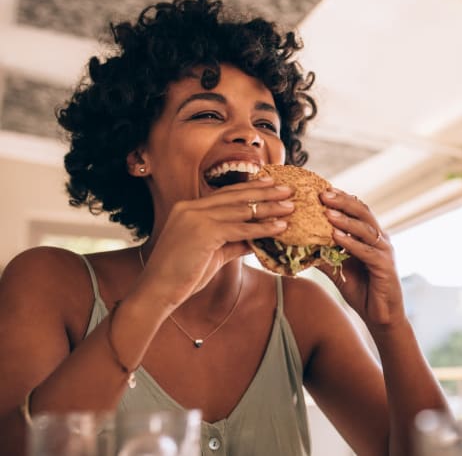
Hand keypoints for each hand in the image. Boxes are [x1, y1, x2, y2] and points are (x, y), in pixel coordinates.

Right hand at [138, 178, 293, 310]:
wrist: (157, 291)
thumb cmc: (182, 275)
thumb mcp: (212, 253)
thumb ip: (233, 242)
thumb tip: (256, 239)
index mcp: (189, 208)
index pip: (225, 194)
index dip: (249, 188)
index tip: (270, 184)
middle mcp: (191, 207)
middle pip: (236, 196)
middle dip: (264, 191)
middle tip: (287, 189)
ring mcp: (196, 217)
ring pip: (241, 210)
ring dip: (269, 208)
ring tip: (290, 206)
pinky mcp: (203, 231)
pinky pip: (240, 228)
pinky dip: (262, 228)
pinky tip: (280, 227)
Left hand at [319, 189, 404, 327]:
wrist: (380, 315)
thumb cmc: (360, 288)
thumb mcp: (337, 268)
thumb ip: (323, 254)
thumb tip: (299, 244)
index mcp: (369, 235)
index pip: (356, 210)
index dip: (341, 198)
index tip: (321, 189)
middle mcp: (379, 239)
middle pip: (363, 212)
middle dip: (343, 202)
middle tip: (323, 193)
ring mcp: (384, 251)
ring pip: (365, 229)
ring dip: (345, 219)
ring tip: (328, 212)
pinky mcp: (385, 266)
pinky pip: (367, 251)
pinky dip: (351, 242)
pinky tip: (336, 236)